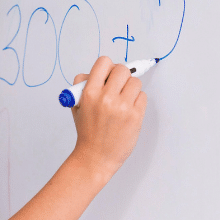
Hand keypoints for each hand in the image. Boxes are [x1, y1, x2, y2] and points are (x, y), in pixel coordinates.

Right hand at [69, 56, 147, 181]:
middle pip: (123, 69)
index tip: (109, 75)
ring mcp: (123, 107)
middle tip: (118, 87)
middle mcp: (106, 98)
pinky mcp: (136, 116)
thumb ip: (84, 84)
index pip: (104, 62)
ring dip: (131, 88)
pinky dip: (137, 101)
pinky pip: (142, 96)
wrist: (96, 157)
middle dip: (121, 76)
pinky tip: (128, 111)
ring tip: (123, 101)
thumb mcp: (77, 105)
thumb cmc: (88, 131)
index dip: (108, 67)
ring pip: (135, 82)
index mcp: (89, 93)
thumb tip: (99, 71)